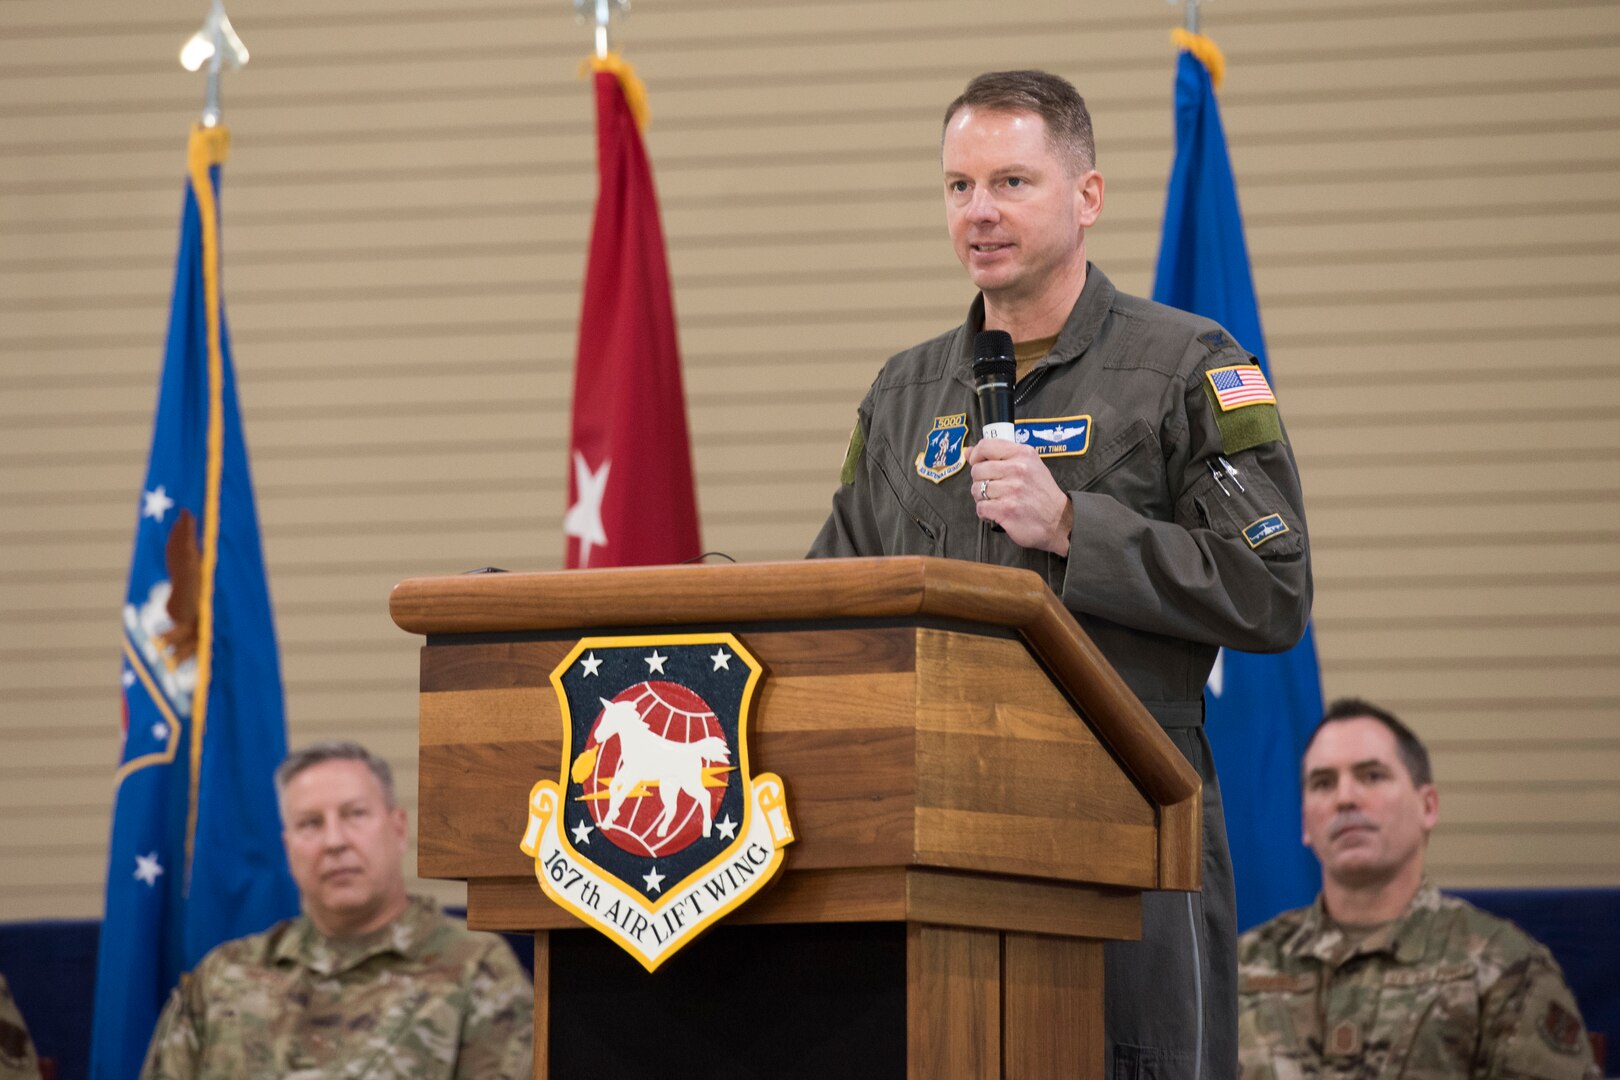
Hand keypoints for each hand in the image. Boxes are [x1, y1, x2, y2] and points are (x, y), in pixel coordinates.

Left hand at [967, 439, 1073, 555]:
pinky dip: (985, 512)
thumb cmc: (1042, 493)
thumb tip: (968, 451)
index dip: (976, 456)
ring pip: (977, 489)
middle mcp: (1018, 469)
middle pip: (978, 470)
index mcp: (1023, 454)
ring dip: (982, 498)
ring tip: (997, 501)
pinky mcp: (1006, 510)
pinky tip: (996, 512)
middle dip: (980, 481)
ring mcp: (1012, 490)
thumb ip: (999, 456)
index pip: (986, 446)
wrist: (1059, 521)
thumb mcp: (1028, 465)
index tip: (977, 463)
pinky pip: (981, 507)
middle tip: (993, 488)